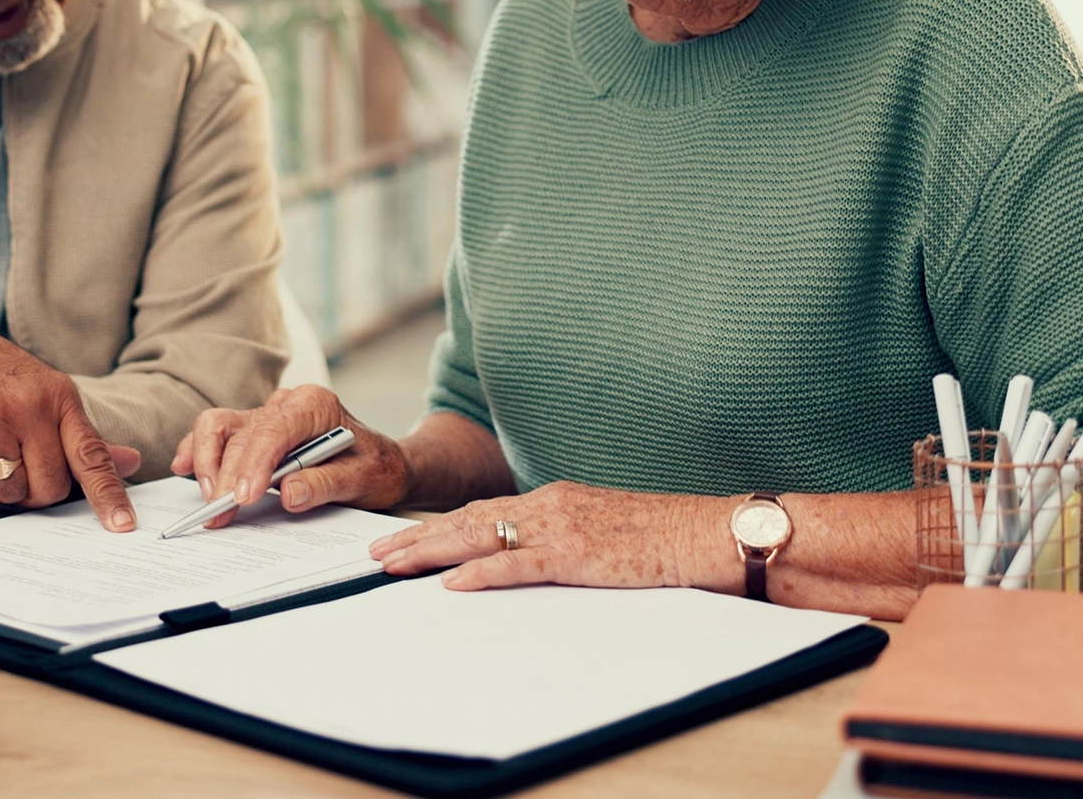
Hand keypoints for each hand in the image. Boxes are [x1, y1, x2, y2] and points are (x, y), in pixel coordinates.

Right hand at [0, 316, 141, 530]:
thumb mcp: (47, 393)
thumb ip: (83, 436)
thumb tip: (130, 461)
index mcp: (60, 397)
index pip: (91, 454)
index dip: (108, 494)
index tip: (122, 524)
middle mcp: (30, 405)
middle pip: (49, 486)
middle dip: (36, 490)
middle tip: (22, 466)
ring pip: (10, 490)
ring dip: (1, 485)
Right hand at [172, 385, 411, 525]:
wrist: (380, 463)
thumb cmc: (374, 468)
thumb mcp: (363, 480)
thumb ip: (326, 484)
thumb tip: (289, 493)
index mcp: (314, 404)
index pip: (273, 429)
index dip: (254, 463)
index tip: (243, 497)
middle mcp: (285, 403)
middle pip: (242, 434)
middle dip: (227, 475)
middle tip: (219, 514)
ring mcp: (265, 414)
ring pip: (219, 426)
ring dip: (206, 462)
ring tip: (208, 502)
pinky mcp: (252, 431)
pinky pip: (216, 433)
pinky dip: (197, 450)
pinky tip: (184, 469)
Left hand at [367, 481, 715, 590]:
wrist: (707, 532)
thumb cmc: (663, 537)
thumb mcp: (603, 529)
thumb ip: (565, 537)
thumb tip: (532, 557)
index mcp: (553, 499)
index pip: (481, 510)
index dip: (437, 525)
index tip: (402, 538)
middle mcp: (548, 505)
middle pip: (466, 520)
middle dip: (416, 538)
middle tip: (375, 554)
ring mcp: (560, 527)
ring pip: (479, 537)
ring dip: (430, 552)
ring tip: (392, 565)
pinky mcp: (577, 555)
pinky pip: (518, 564)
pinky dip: (481, 573)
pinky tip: (451, 584)